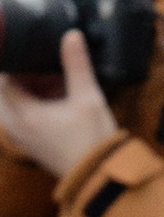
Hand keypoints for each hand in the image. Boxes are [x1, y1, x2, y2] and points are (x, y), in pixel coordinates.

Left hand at [0, 26, 119, 182]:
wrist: (100, 181)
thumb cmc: (93, 142)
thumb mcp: (88, 99)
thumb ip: (77, 65)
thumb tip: (71, 35)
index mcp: (23, 113)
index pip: (4, 78)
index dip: (19, 63)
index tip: (35, 54)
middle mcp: (15, 127)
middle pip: (3, 91)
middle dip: (19, 77)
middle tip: (42, 69)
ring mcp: (21, 138)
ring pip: (9, 105)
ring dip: (24, 91)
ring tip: (51, 84)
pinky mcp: (30, 145)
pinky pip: (18, 118)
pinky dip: (29, 105)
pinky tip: (54, 101)